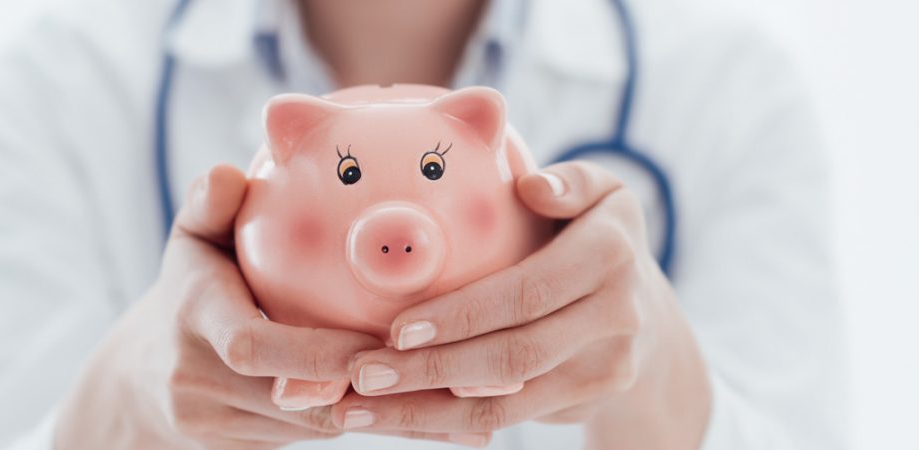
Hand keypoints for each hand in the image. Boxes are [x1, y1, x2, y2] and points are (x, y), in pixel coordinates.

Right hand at [54, 165, 380, 448]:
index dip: (317, 353)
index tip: (372, 341)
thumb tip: (229, 174)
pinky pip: (299, 438)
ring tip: (411, 376)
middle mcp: (194, 376)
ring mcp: (208, 421)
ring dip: (356, 404)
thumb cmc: (188, 290)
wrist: (139, 377)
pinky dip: (338, 416)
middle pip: (289, 396)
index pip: (250, 344)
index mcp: (193, 315)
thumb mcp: (192, 240)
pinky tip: (380, 394)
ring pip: (303, 425)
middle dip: (353, 385)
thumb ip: (209, 203)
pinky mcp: (225, 449)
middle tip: (411, 361)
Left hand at [330, 162, 711, 449]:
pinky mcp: (585, 402)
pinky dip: (447, 422)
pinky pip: (507, 419)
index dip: (463, 315)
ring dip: (426, 410)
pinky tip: (397, 416)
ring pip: (506, 402)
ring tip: (358, 408)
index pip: (527, 292)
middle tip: (362, 373)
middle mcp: (617, 316)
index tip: (397, 329)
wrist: (648, 313)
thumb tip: (532, 186)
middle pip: (514, 356)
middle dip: (431, 370)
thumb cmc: (594, 234)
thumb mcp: (600, 192)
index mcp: (610, 254)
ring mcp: (606, 369)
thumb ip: (570, 181)